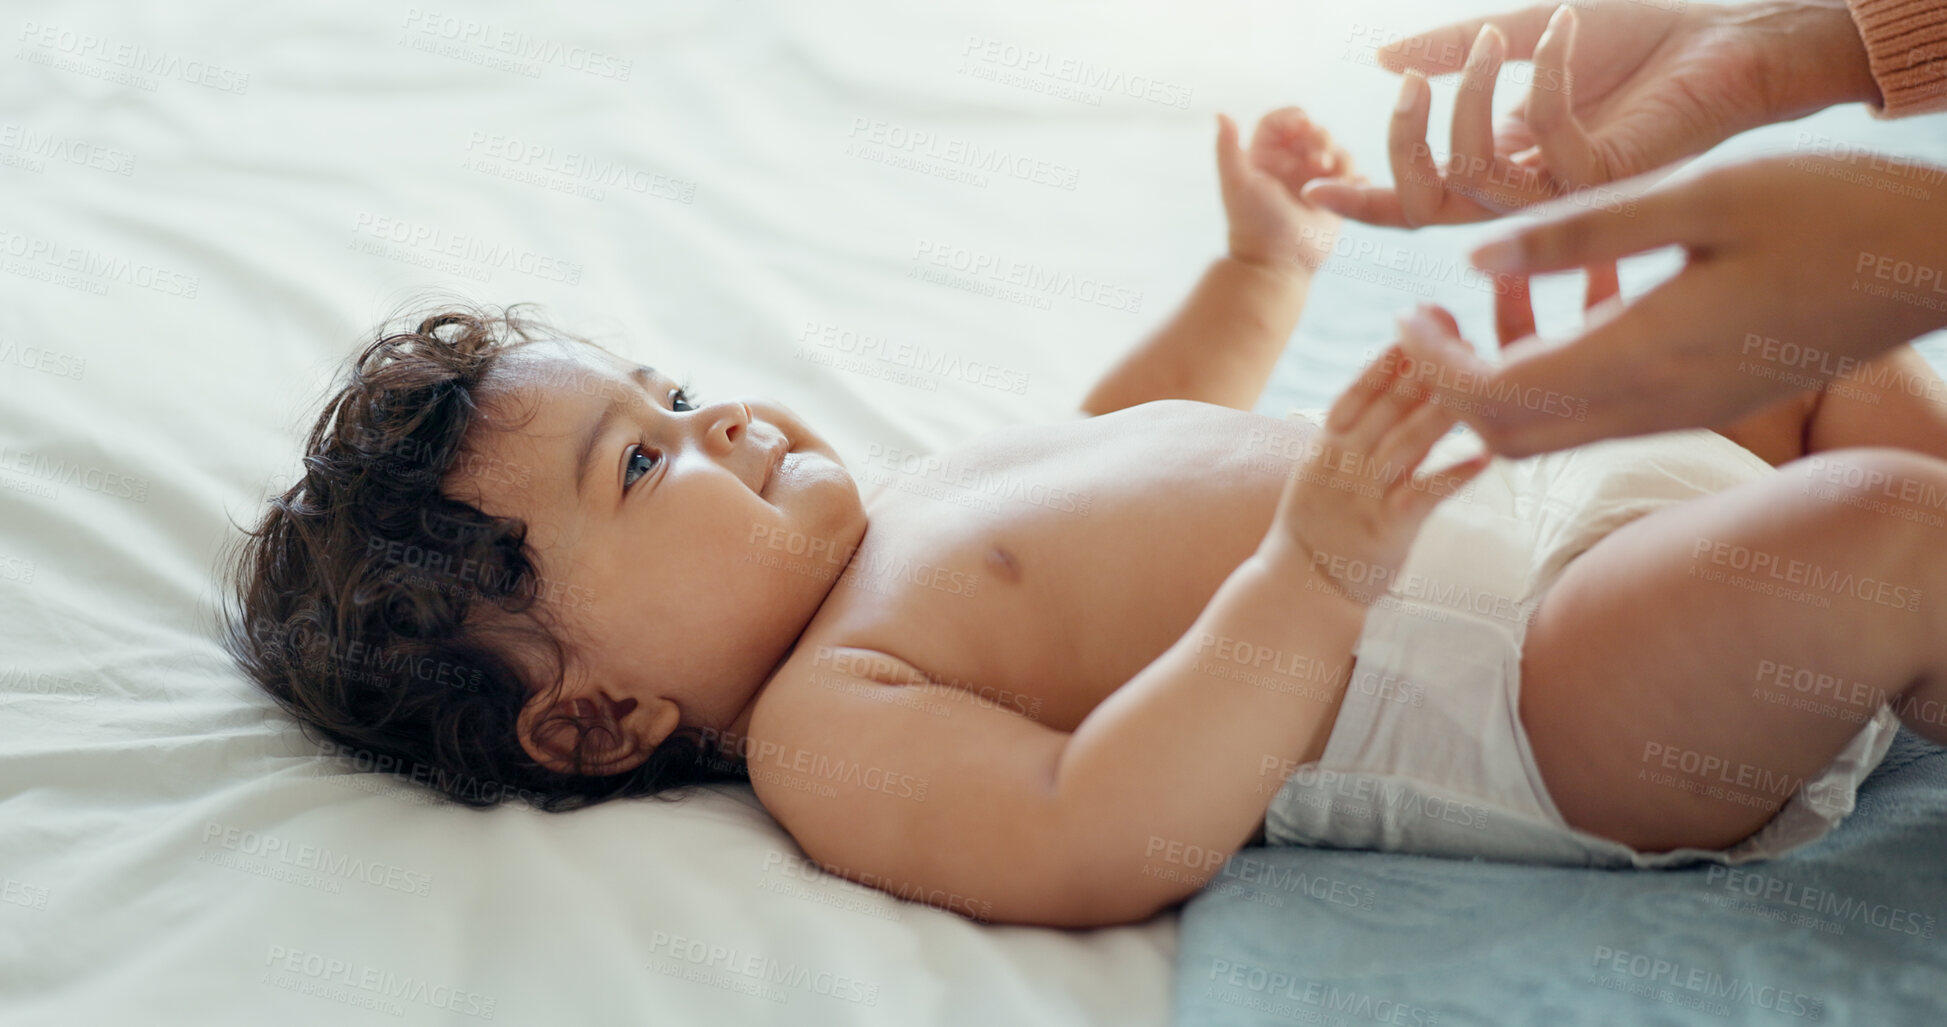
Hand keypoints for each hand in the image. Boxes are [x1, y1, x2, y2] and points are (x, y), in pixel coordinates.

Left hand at [1217, 108, 1353, 273]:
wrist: (1277, 263)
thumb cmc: (1254, 223)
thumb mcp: (1236, 183)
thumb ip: (1227, 148)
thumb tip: (1221, 113)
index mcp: (1263, 157)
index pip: (1279, 121)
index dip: (1292, 117)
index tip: (1302, 124)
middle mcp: (1288, 166)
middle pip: (1312, 131)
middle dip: (1320, 136)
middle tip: (1318, 160)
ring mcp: (1312, 181)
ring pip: (1336, 150)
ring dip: (1339, 156)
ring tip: (1329, 175)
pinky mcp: (1333, 198)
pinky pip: (1352, 176)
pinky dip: (1354, 176)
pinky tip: (1350, 185)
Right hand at [1264, 342, 1488, 604]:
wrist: (1299, 588)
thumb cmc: (1317, 529)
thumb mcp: (1320, 475)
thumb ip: (1352, 439)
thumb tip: (1386, 400)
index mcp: (1327, 448)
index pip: (1356, 394)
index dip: (1384, 363)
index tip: (1412, 330)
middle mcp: (1344, 465)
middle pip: (1386, 409)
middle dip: (1424, 373)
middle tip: (1461, 342)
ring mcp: (1364, 495)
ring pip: (1407, 443)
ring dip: (1443, 411)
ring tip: (1477, 385)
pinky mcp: (1387, 528)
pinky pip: (1425, 494)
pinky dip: (1456, 474)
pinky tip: (1485, 458)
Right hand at [1304, 1, 1880, 226]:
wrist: (1728, 32)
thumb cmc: (1636, 33)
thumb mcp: (1519, 31)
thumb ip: (1451, 49)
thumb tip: (1382, 58)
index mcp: (1500, 165)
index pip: (1419, 199)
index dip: (1365, 198)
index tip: (1312, 184)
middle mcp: (1527, 191)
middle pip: (1429, 204)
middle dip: (1403, 143)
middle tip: (1413, 80)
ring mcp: (1569, 193)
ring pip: (1475, 177)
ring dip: (1472, 95)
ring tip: (1503, 34)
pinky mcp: (1611, 179)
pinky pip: (1544, 140)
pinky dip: (1540, 75)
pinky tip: (1561, 30)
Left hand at [1391, 153, 1946, 456]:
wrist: (1935, 262)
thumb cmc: (1828, 208)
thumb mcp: (1699, 195)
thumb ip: (1580, 232)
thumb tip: (1471, 253)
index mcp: (1647, 352)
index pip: (1497, 398)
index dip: (1432, 368)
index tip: (1409, 312)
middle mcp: (1658, 402)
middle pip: (1510, 436)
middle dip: (1448, 388)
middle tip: (1425, 318)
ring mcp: (1684, 413)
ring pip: (1553, 434)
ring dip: (1497, 384)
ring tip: (1477, 305)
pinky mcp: (1704, 405)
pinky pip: (1599, 415)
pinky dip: (1550, 378)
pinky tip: (1555, 308)